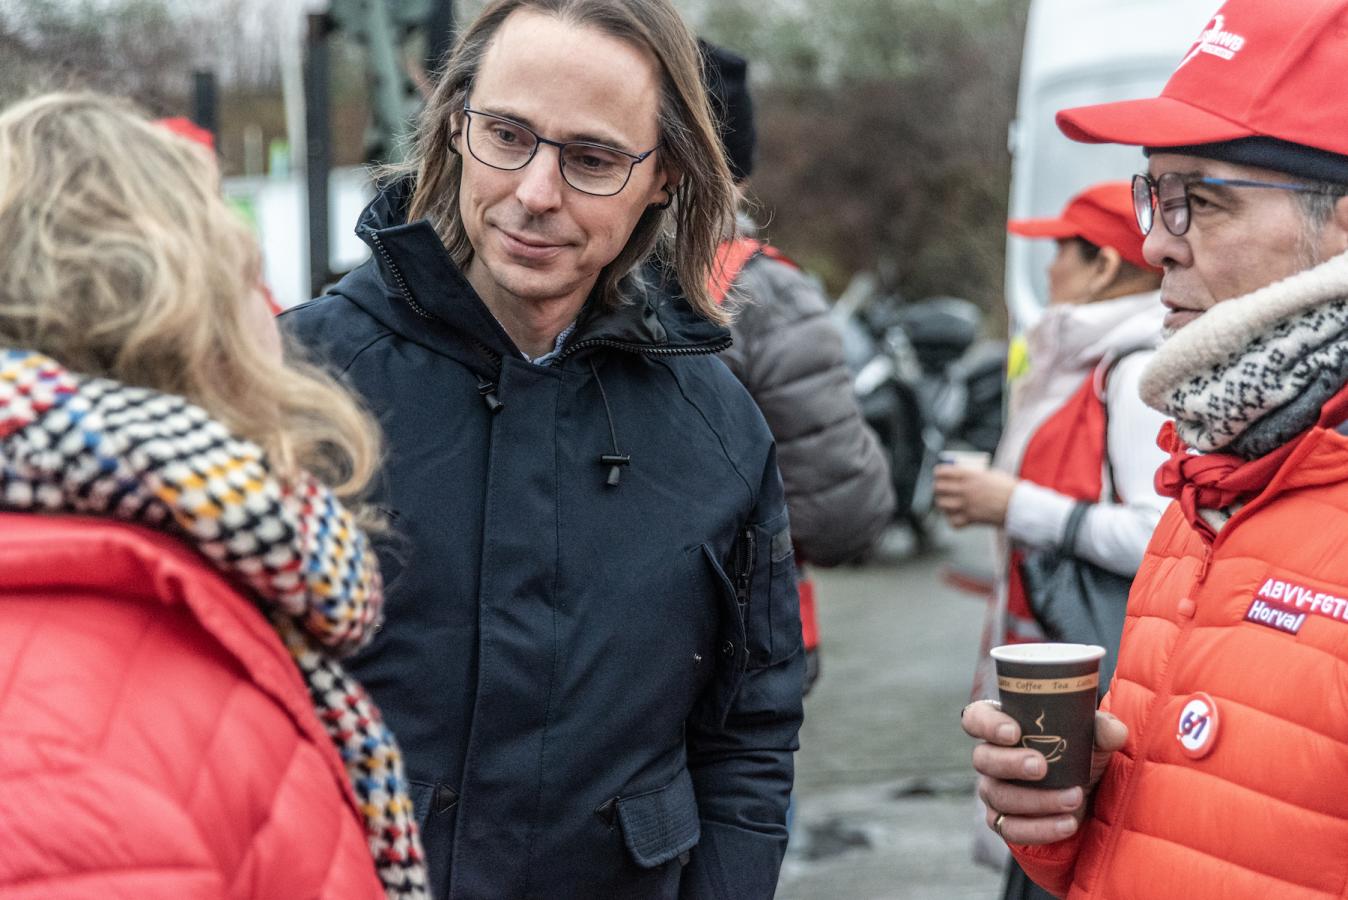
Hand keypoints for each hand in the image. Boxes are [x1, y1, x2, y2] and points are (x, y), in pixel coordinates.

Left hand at [933, 465, 1017, 527]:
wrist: (1019, 505)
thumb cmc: (1008, 488)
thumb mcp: (991, 474)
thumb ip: (975, 475)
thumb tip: (965, 475)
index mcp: (970, 475)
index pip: (943, 472)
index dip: (938, 473)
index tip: (938, 475)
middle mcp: (965, 489)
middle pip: (938, 488)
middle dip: (938, 488)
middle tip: (941, 489)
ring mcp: (966, 505)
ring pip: (942, 504)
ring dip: (942, 503)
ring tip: (946, 503)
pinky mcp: (971, 519)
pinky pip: (952, 521)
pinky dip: (952, 520)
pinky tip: (955, 516)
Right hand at [961, 700, 1127, 844]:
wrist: (1084, 794)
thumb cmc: (1077, 754)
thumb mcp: (1092, 738)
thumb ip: (1102, 729)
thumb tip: (1113, 731)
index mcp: (1002, 727)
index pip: (976, 719)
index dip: (987, 725)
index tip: (1014, 732)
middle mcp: (990, 758)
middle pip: (983, 759)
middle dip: (1011, 763)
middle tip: (1041, 767)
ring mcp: (993, 791)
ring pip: (998, 795)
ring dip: (1036, 799)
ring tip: (1074, 798)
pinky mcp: (1004, 822)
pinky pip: (1010, 829)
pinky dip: (1040, 828)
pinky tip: (1068, 823)